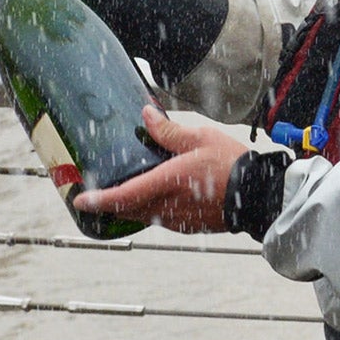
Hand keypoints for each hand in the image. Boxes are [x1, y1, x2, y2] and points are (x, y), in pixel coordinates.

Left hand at [71, 105, 246, 233]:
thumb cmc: (231, 165)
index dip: (98, 200)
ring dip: (132, 205)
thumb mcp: (200, 138)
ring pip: (143, 215)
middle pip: (127, 209)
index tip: (81, 200)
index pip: (123, 196)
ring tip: (127, 188)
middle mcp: (167, 207)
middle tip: (97, 190)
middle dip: (110, 202)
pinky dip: (152, 209)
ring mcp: (177, 220)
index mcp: (166, 183)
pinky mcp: (188, 226)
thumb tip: (146, 113)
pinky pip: (160, 219)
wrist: (259, 196)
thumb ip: (168, 130)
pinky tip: (158, 194)